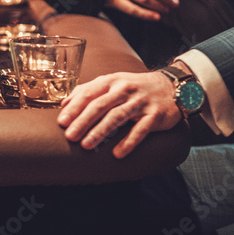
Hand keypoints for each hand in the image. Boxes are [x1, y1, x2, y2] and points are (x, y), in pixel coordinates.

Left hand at [57, 71, 181, 158]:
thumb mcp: (113, 82)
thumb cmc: (135, 87)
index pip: (90, 93)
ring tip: (86, 145)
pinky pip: (141, 130)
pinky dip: (129, 142)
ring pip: (117, 116)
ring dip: (100, 131)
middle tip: (70, 136)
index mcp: (112, 81)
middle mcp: (125, 89)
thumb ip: (89, 90)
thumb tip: (64, 103)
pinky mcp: (155, 115)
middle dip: (83, 121)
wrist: (171, 87)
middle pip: (101, 105)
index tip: (62, 122)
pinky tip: (117, 153)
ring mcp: (141, 102)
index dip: (74, 107)